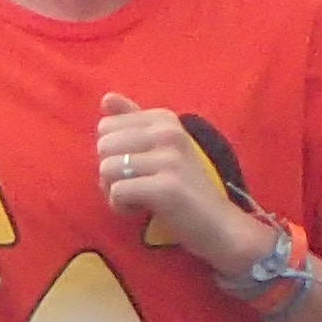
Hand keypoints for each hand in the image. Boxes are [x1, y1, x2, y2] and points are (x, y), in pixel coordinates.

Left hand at [92, 93, 248, 267]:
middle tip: (135, 185)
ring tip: (139, 198)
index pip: (106, 126)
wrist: (218, 223)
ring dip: (114, 191)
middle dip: (109, 172)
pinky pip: (117, 192)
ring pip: (106, 169)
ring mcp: (169, 158)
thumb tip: (106, 98)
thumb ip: (134, 121)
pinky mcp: (166, 187)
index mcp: (164, 118)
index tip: (136, 168)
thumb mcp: (161, 147)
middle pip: (103, 146)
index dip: (112, 153)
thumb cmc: (185, 186)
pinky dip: (121, 207)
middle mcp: (168, 132)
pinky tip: (141, 210)